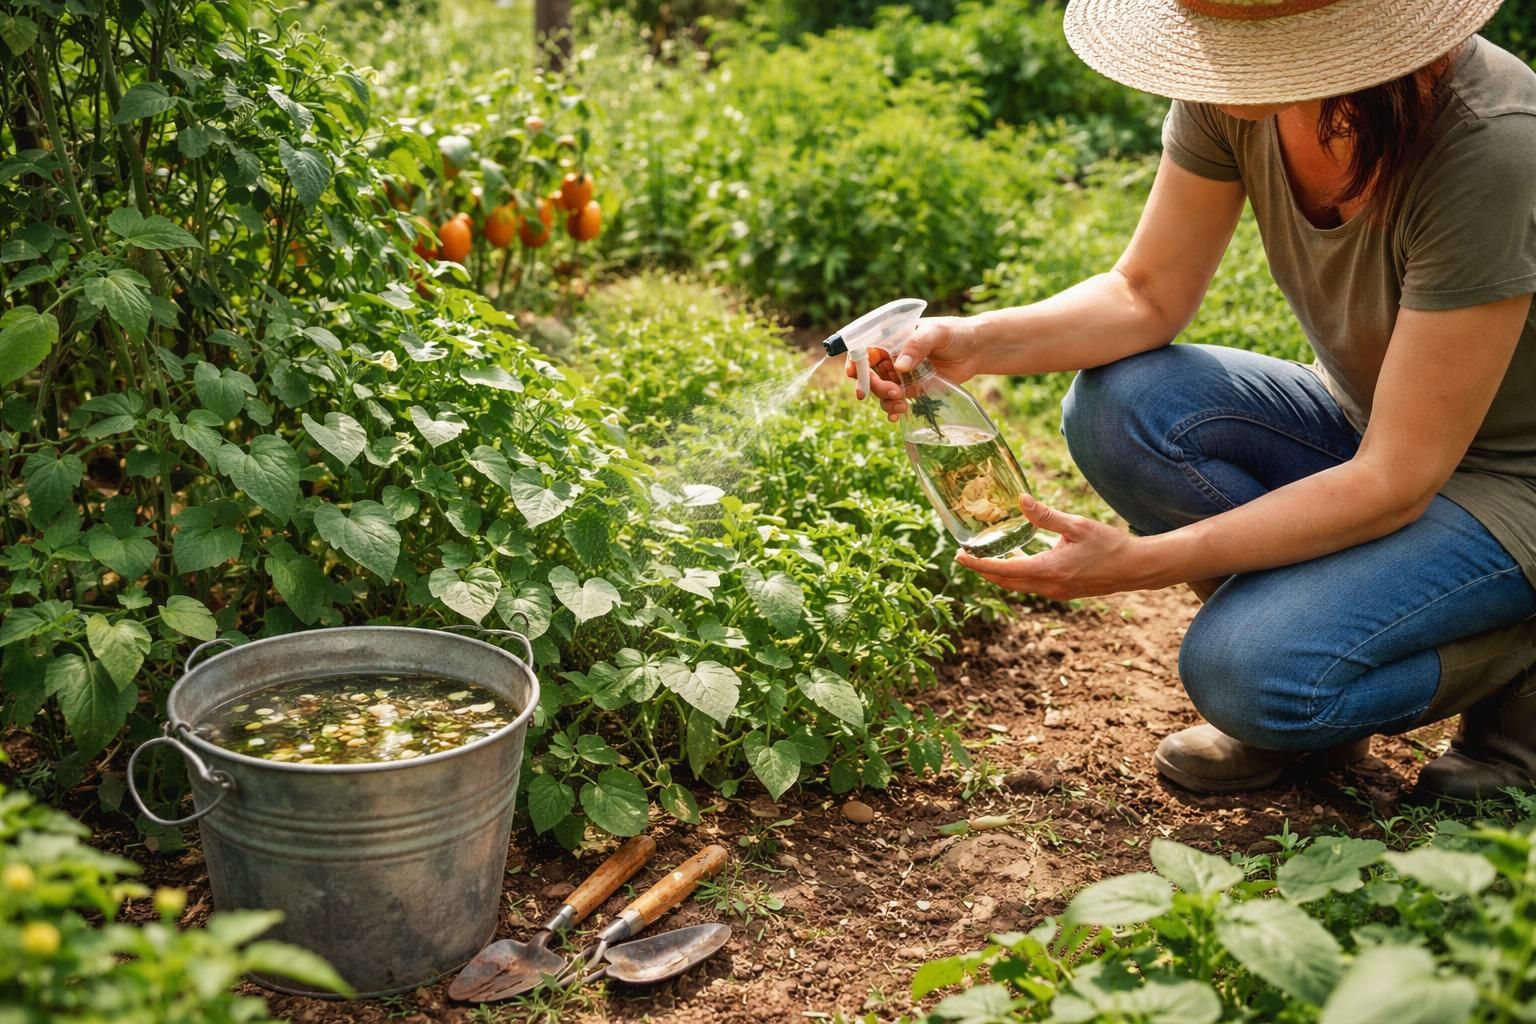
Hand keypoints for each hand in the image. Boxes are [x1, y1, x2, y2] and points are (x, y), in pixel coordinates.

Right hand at [845, 315, 984, 419]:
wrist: (974, 350)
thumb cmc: (954, 333)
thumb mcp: (936, 333)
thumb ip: (917, 345)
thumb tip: (899, 366)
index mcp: (890, 338)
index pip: (864, 349)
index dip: (855, 361)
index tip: (855, 374)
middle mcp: (889, 357)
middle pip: (869, 374)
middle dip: (875, 386)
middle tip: (893, 393)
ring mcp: (898, 374)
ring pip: (879, 390)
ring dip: (884, 400)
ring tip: (901, 405)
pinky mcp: (909, 389)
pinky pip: (893, 401)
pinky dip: (891, 410)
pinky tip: (896, 416)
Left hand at [954, 495, 1148, 599]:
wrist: (1135, 568)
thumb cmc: (1109, 545)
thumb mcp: (1076, 525)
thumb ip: (1045, 516)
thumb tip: (1020, 500)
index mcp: (1048, 570)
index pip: (1003, 570)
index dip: (977, 564)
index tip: (959, 556)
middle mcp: (1048, 586)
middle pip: (1005, 582)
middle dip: (983, 570)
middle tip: (965, 556)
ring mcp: (1056, 592)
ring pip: (1018, 586)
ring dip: (1000, 573)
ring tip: (984, 556)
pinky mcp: (1062, 592)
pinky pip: (1031, 585)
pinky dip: (1017, 575)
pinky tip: (1016, 559)